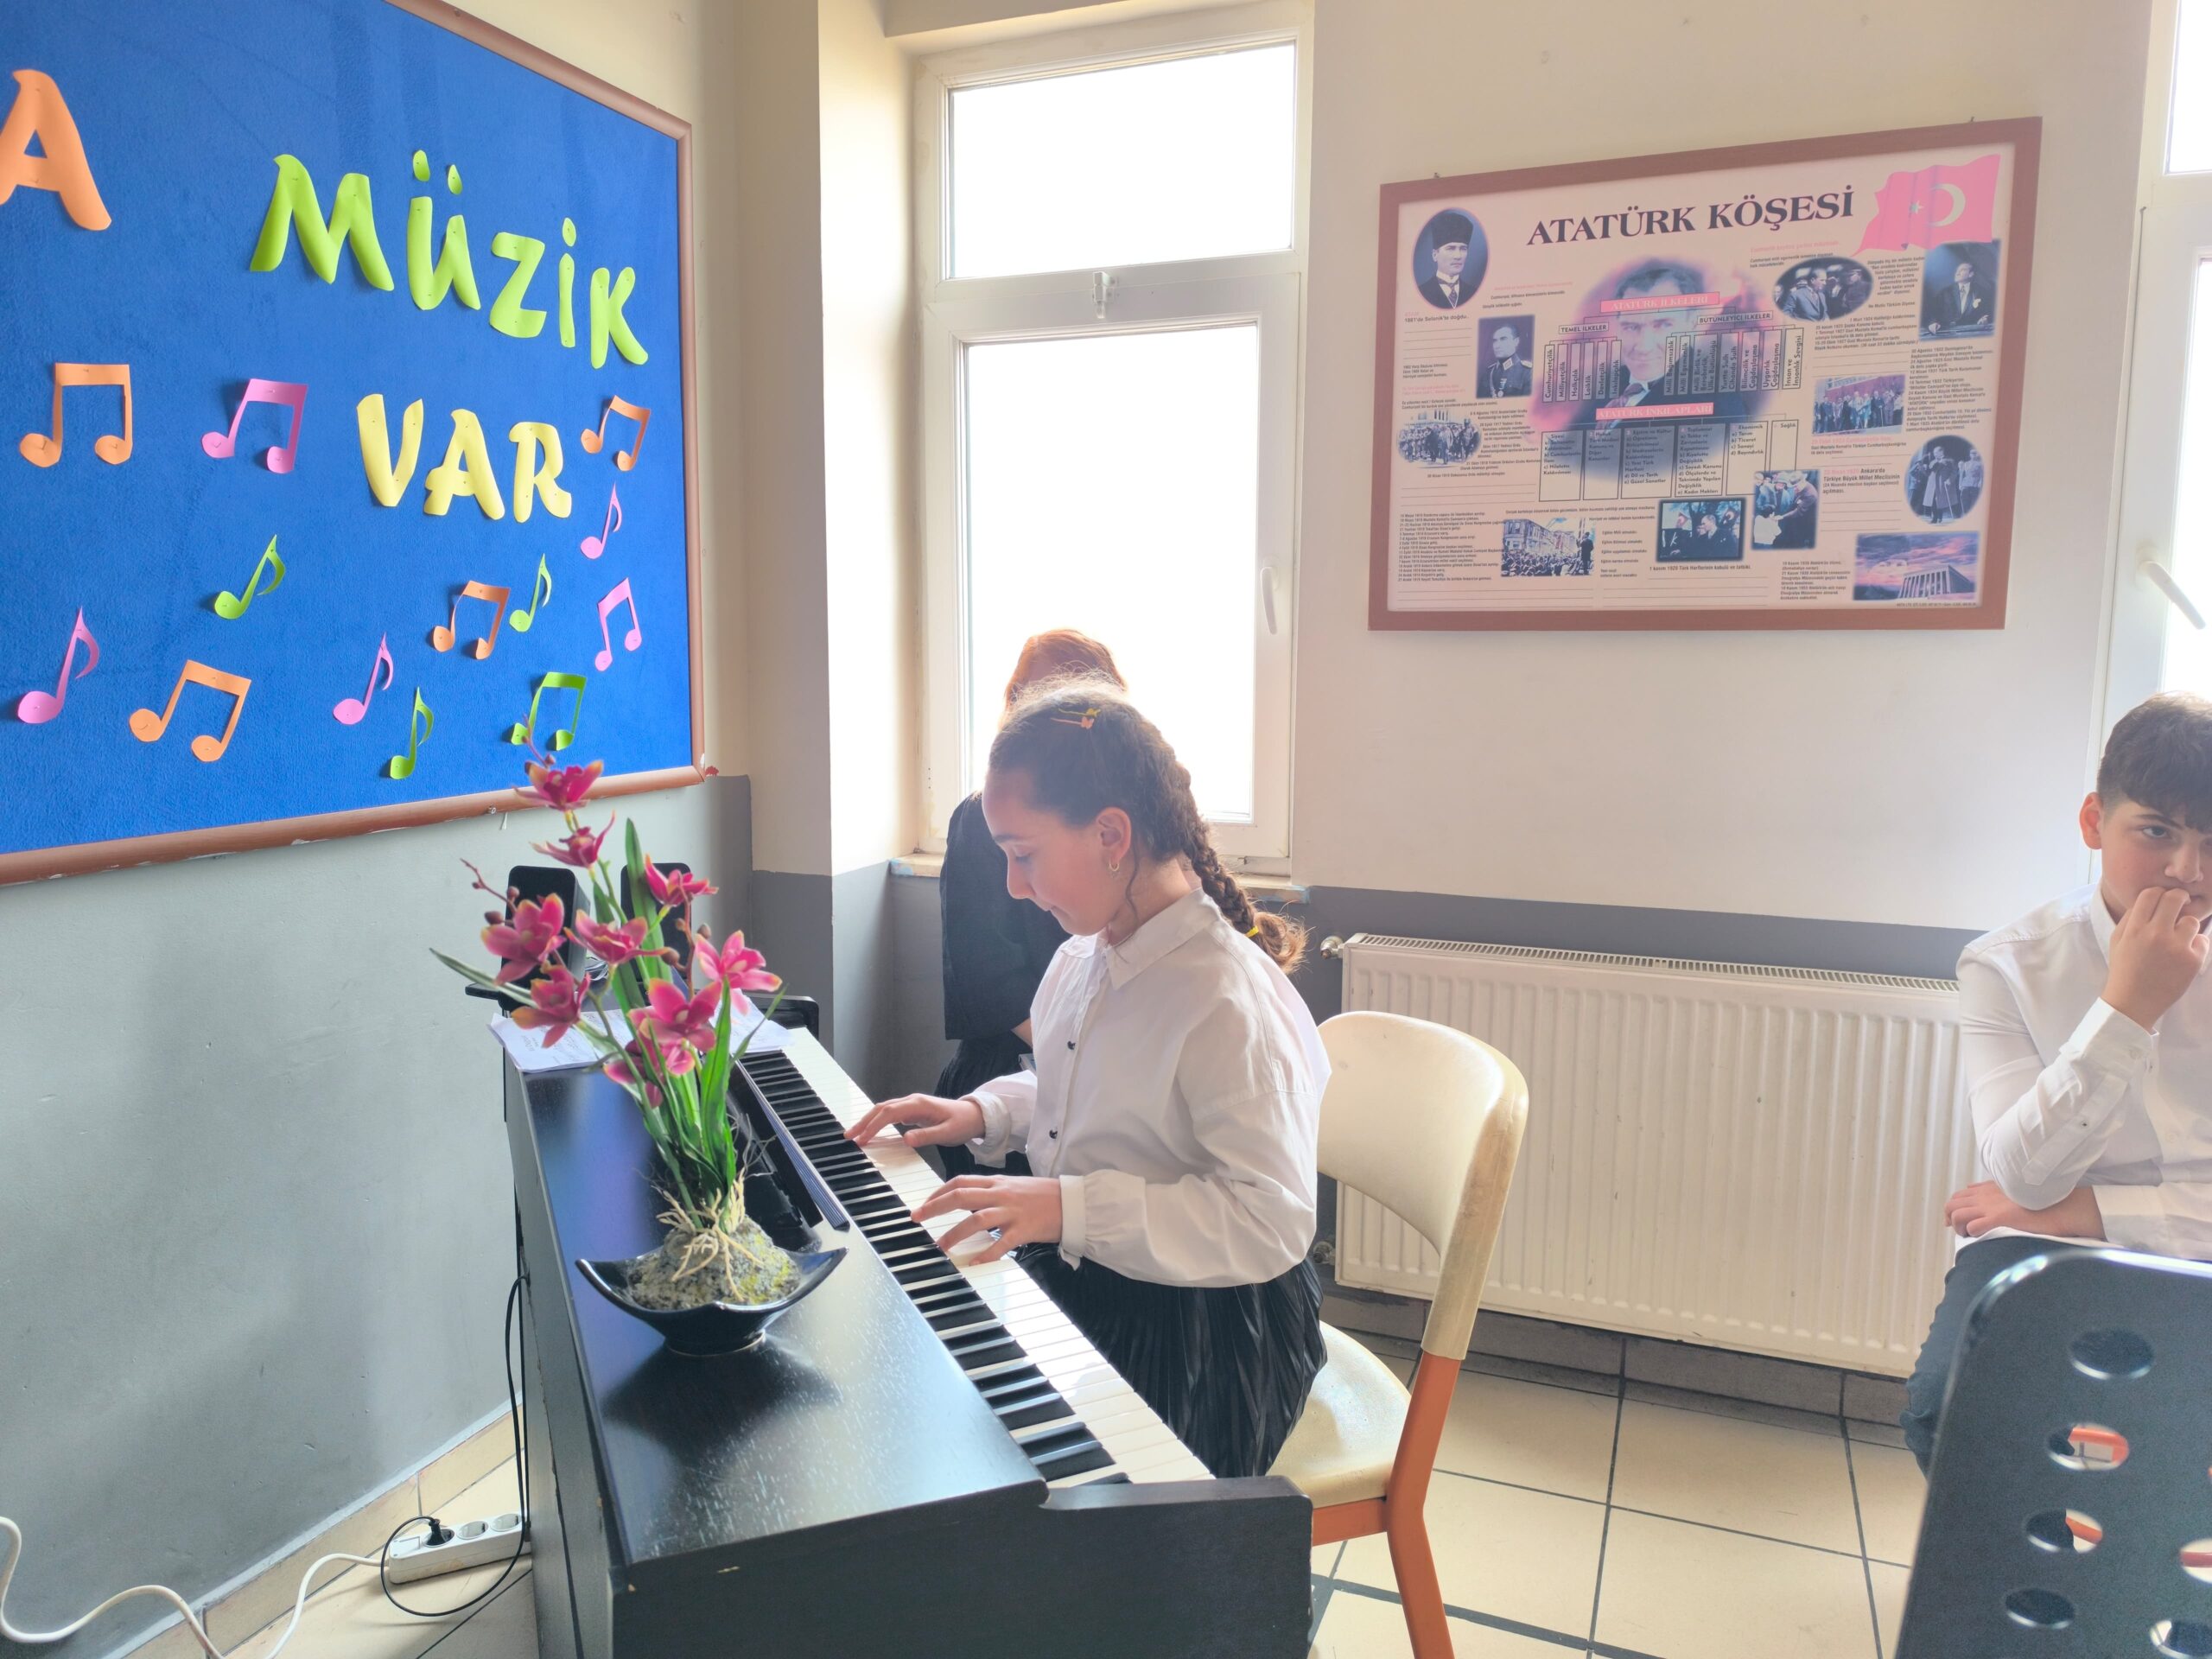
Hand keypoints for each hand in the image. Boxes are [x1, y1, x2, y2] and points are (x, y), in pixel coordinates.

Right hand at [844, 1092, 983, 1149]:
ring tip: (855, 1135)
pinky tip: (871, 1131)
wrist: (975, 1115)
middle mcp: (912, 1101)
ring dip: (868, 1121)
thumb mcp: (947, 1133)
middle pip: (881, 1109)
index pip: (889, 1113)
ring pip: (883, 1110)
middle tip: (849, 1136)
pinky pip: (890, 1115)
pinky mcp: (913, 1111)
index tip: (863, 1138)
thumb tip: (906, 1139)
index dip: (873, 1125)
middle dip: (863, 1122)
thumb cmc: (963, 1123)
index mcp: (919, 1104)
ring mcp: (912, 1105)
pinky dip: (877, 1122)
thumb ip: (927, 1136)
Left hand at [913, 1174, 1062, 1264]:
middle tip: (916, 1218)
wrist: (1071, 1202)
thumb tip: (969, 1197)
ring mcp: (1012, 1212)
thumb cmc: (1043, 1195)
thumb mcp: (1014, 1186)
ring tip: (940, 1246)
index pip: (960, 1182)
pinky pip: (1001, 1243)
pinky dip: (985, 1254)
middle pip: (960, 1196)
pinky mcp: (1024, 1229)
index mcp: (997, 1183)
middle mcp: (1001, 1194)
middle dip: (934, 1207)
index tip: (923, 1204)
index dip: (938, 1192)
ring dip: (954, 1233)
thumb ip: (992, 1191)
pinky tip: (973, 1263)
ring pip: (976, 1219)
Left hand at [1945, 1180, 2104, 1240]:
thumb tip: (1972, 1189)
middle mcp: (1986, 1196)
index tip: (1954, 1221)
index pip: (1958, 1196)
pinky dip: (1972, 1234)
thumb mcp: (2014, 1188)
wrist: (2063, 1206)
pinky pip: (1973, 1227)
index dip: (1952, 1209)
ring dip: (1959, 1228)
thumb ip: (1992, 1189)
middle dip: (1950, 1219)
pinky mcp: (2000, 1219)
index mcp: (1988, 1189)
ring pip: (1957, 1215)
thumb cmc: (2041, 1202)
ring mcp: (1991, 1207)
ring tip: (1969, 1236)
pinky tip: (1982, 1238)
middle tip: (1959, 1231)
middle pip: (1952, 1205)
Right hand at [2103, 886, 2210, 1029]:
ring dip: (2187, 927)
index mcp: (2135, 928)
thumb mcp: (2117, 940)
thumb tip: (2149, 899)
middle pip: (2175, 898)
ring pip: (2191, 921)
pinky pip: (2202, 941)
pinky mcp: (2192, 961)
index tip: (2161, 901)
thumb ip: (2131, 918)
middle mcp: (2156, 934)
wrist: (2133, 1003)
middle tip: (2179, 907)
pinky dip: (2196, 946)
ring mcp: (2176, 948)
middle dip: (2179, 899)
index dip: (2158, 893)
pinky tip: (2183, 956)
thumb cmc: (2124, 970)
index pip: (2151, 893)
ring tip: (2178, 940)